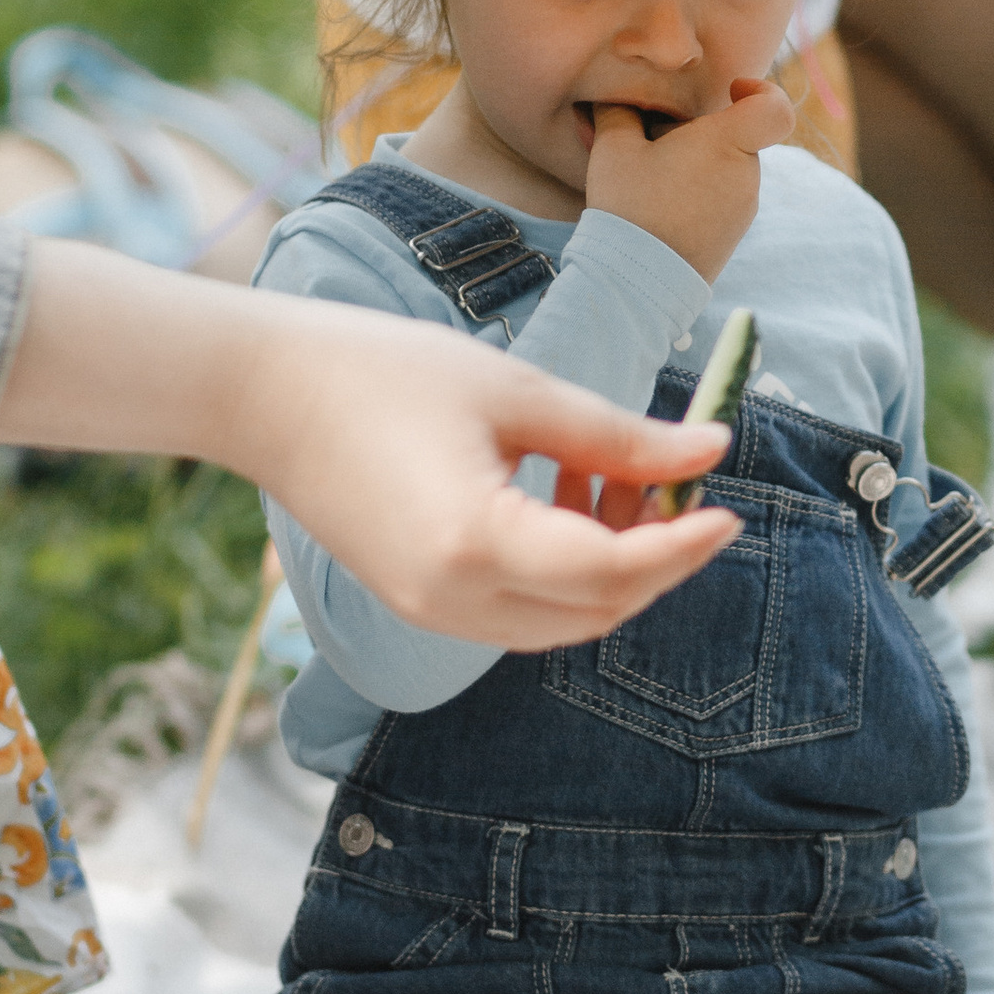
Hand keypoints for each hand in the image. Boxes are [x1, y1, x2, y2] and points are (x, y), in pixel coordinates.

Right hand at [0, 252, 742, 652]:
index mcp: (476, 544)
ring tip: (613, 473)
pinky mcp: (419, 603)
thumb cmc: (382, 373)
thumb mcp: (515, 393)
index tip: (727, 509)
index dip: (681, 546)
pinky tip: (565, 493)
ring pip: (562, 620)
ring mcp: (431, 613)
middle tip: (679, 483)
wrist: (265, 395)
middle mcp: (453, 602)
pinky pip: (519, 610)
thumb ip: (617, 436)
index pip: (612, 572)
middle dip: (654, 558)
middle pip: (596, 611)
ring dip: (610, 564)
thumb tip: (709, 452)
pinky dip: (563, 569)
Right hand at [583, 77, 794, 281]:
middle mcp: (746, 175)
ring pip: (727, 167)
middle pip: (735, 136)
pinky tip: (660, 207)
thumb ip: (619, 111)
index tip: (732, 90)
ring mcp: (744, 208)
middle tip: (653, 145)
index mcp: (727, 144)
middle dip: (699, 133)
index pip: (774, 109)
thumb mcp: (613, 148)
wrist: (638, 282)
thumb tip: (616, 98)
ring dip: (695, 164)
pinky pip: (723, 197)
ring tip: (650, 181)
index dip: (761, 91)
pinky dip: (698, 192)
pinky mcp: (734, 233)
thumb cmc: (629, 207)